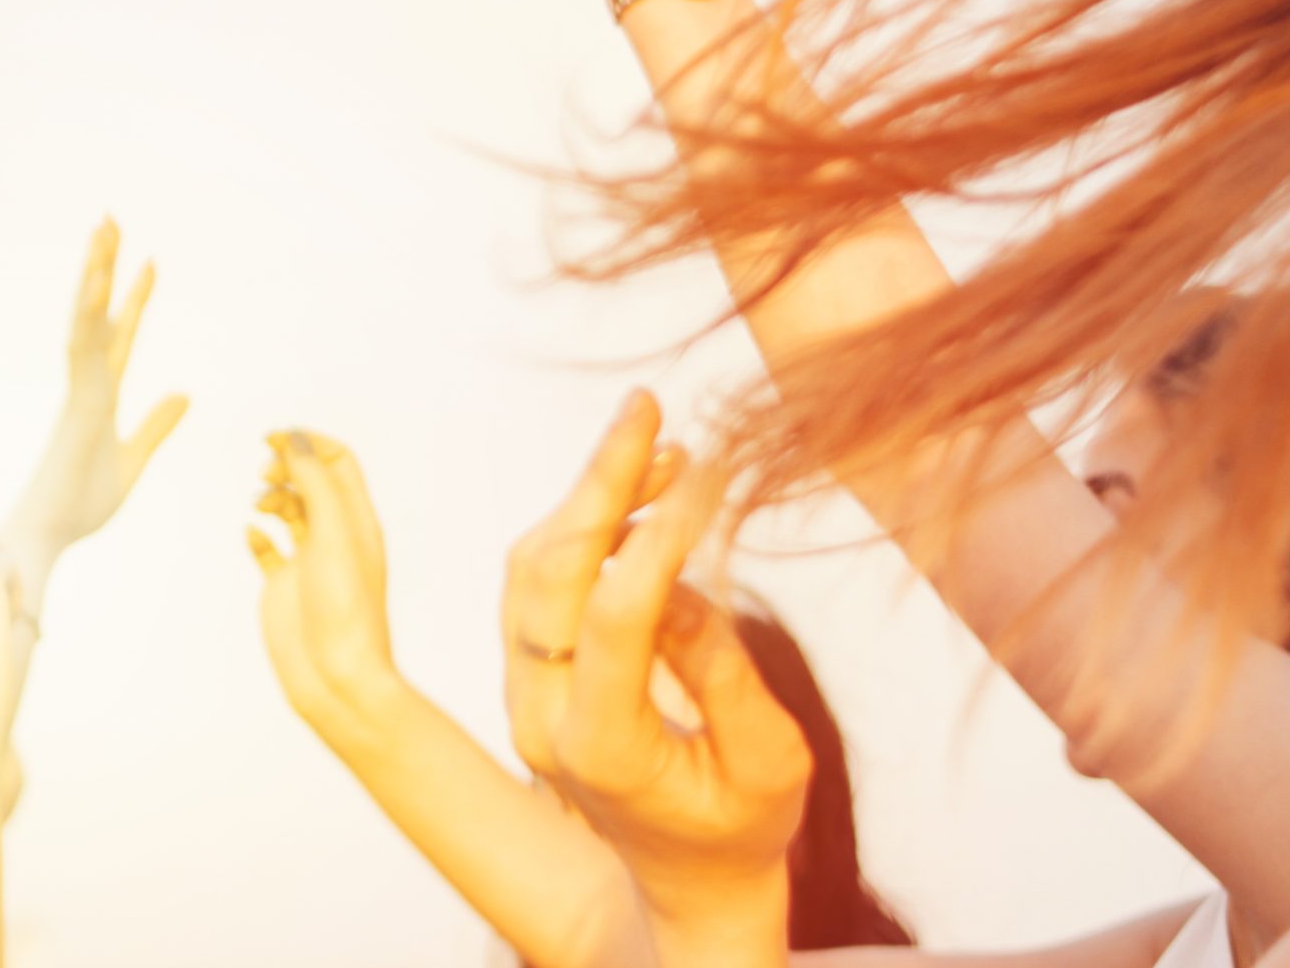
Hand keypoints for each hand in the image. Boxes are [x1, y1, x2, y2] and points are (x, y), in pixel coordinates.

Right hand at [2, 221, 188, 582]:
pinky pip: (82, 352)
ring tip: (104, 231)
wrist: (44, 540)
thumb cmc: (78, 507)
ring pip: (87, 321)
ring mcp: (80, 392)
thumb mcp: (132, 461)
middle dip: (105, 267)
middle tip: (111, 219)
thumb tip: (186, 393)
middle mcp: (88, 386)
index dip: (135, 299)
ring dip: (95, 275)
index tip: (150, 261)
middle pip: (98, 314)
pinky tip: (98, 284)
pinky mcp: (76, 406)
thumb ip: (157, 426)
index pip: (121, 336)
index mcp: (101, 397)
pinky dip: (89, 316)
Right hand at [248, 429, 402, 740]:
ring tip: (260, 506)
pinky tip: (252, 536)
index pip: (338, 461)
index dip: (308, 442)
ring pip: (288, 510)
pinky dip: (256, 535)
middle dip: (285, 464)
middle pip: (311, 480)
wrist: (337, 679)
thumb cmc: (346, 610)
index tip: (275, 439)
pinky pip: (267, 549)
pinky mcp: (284, 587)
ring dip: (270, 496)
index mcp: (357, 520)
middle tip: (266, 471)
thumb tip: (295, 441)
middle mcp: (334, 537)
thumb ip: (316, 484)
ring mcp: (308, 562)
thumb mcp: (335, 535)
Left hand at [501, 394, 806, 960]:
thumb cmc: (741, 828)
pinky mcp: (528, 667)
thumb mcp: (767, 767)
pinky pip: (536, 577)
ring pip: (531, 564)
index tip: (706, 475)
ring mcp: (522, 690)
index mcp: (599, 750)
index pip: (615, 622)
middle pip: (548, 574)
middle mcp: (539, 716)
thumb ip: (723, 676)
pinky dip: (582, 521)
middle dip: (598, 481)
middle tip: (646, 408)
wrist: (686, 880)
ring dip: (591, 493)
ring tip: (663, 444)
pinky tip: (641, 488)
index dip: (657, 541)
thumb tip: (682, 580)